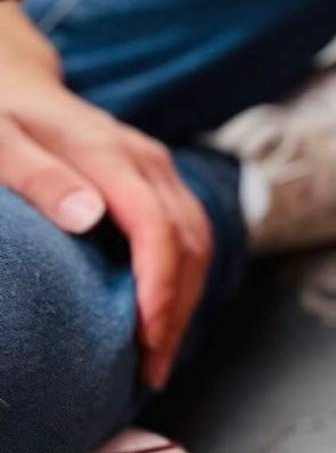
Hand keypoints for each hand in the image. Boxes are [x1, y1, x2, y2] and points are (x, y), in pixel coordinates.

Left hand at [0, 6, 211, 389]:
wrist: (14, 82)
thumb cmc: (0, 117)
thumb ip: (40, 177)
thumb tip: (90, 216)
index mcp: (110, 155)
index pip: (156, 228)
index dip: (158, 286)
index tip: (146, 338)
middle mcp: (147, 161)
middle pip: (188, 240)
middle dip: (177, 309)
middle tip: (152, 370)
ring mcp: (157, 169)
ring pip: (199, 239)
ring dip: (186, 300)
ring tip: (159, 357)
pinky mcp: (158, 181)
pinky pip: (190, 233)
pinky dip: (186, 279)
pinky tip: (164, 317)